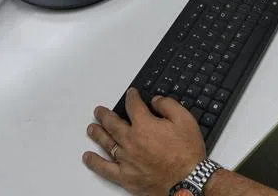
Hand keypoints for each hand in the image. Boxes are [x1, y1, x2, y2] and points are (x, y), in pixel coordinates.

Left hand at [83, 89, 205, 195]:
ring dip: (98, 134)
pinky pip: (105, 169)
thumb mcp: (185, 120)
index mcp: (144, 126)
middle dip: (106, 115)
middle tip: (100, 111)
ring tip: (92, 128)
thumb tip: (156, 101)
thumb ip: (168, 105)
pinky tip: (88, 158)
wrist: (189, 181)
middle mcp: (131, 141)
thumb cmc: (187, 154)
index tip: (131, 95)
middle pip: (113, 123)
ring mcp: (126, 160)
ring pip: (107, 143)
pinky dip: (95, 162)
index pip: (133, 106)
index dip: (131, 97)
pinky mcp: (126, 177)